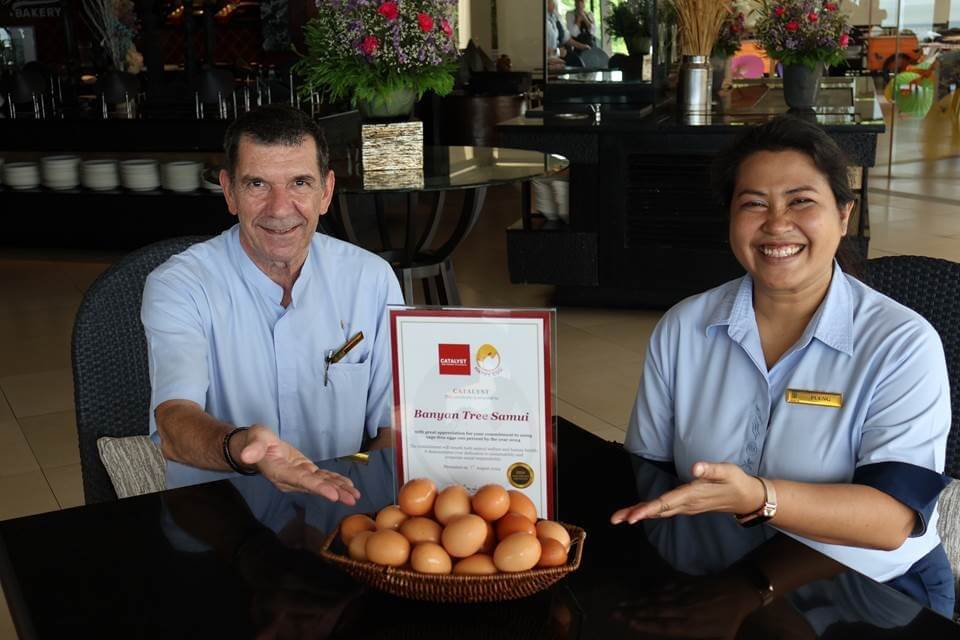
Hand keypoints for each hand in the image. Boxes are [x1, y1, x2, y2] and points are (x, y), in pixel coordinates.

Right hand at [237, 425, 360, 503]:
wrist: (256, 447)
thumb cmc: (255, 441)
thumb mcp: (254, 440)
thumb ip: (253, 448)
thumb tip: (247, 455)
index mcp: (280, 473)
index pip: (301, 481)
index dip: (318, 488)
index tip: (333, 495)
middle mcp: (291, 480)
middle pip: (314, 487)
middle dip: (334, 493)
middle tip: (351, 499)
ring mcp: (299, 478)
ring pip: (321, 484)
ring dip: (339, 490)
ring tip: (355, 496)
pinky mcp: (305, 472)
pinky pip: (322, 479)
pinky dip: (336, 482)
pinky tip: (348, 486)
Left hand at [610, 462, 763, 523]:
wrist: (746, 498)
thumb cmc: (736, 481)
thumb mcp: (727, 471)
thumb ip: (710, 469)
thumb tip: (695, 468)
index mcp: (693, 495)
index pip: (666, 503)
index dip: (648, 509)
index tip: (632, 517)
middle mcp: (687, 504)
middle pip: (658, 510)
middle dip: (636, 514)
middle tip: (615, 519)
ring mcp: (686, 507)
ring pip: (659, 512)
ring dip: (640, 513)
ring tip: (619, 517)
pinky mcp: (687, 506)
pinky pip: (665, 510)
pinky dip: (650, 511)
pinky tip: (638, 511)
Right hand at [612, 573, 760, 638]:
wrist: (739, 592)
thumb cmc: (730, 621)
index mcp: (692, 626)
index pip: (664, 626)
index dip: (645, 624)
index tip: (629, 622)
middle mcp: (684, 609)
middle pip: (655, 611)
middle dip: (633, 612)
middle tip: (614, 613)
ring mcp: (683, 594)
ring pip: (657, 598)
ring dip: (638, 601)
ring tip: (621, 604)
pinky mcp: (685, 584)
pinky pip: (665, 587)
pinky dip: (652, 590)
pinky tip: (640, 592)